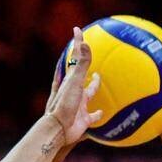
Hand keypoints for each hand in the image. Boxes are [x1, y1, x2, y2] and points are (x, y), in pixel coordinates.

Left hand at [44, 27, 102, 144]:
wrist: (59, 131)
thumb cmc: (64, 105)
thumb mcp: (74, 82)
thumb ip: (81, 64)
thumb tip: (84, 43)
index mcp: (70, 81)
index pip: (74, 58)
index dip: (78, 44)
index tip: (77, 30)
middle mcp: (74, 92)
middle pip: (80, 75)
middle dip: (84, 67)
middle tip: (89, 57)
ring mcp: (78, 106)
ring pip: (87, 95)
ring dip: (93, 88)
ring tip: (98, 81)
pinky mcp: (83, 120)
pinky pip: (93, 116)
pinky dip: (98, 114)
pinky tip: (102, 113)